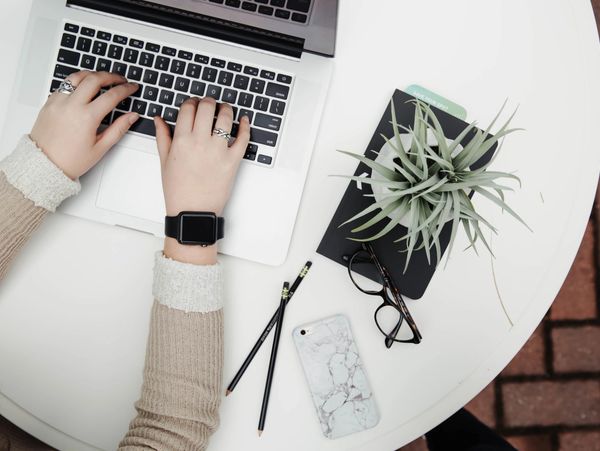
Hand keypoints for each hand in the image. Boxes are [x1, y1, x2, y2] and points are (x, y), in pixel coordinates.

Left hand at [30, 71, 139, 179]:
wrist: (44, 165)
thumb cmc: (70, 160)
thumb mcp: (100, 147)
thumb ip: (118, 129)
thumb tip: (132, 117)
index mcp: (87, 117)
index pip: (112, 95)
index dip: (125, 89)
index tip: (132, 87)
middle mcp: (71, 105)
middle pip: (94, 79)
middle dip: (111, 76)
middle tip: (120, 79)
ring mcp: (58, 102)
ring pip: (77, 77)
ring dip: (92, 74)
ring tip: (102, 78)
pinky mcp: (49, 102)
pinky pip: (64, 85)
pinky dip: (77, 82)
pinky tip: (83, 88)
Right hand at [155, 97, 249, 264]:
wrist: (193, 211)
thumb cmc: (178, 190)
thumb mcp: (164, 161)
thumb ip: (163, 136)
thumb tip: (159, 119)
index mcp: (181, 140)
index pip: (188, 108)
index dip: (192, 102)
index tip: (194, 104)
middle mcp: (200, 142)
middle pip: (207, 107)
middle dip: (209, 101)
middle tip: (210, 103)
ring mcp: (218, 151)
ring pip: (226, 118)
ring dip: (226, 109)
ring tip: (225, 109)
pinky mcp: (233, 161)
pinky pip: (243, 138)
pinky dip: (245, 126)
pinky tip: (244, 121)